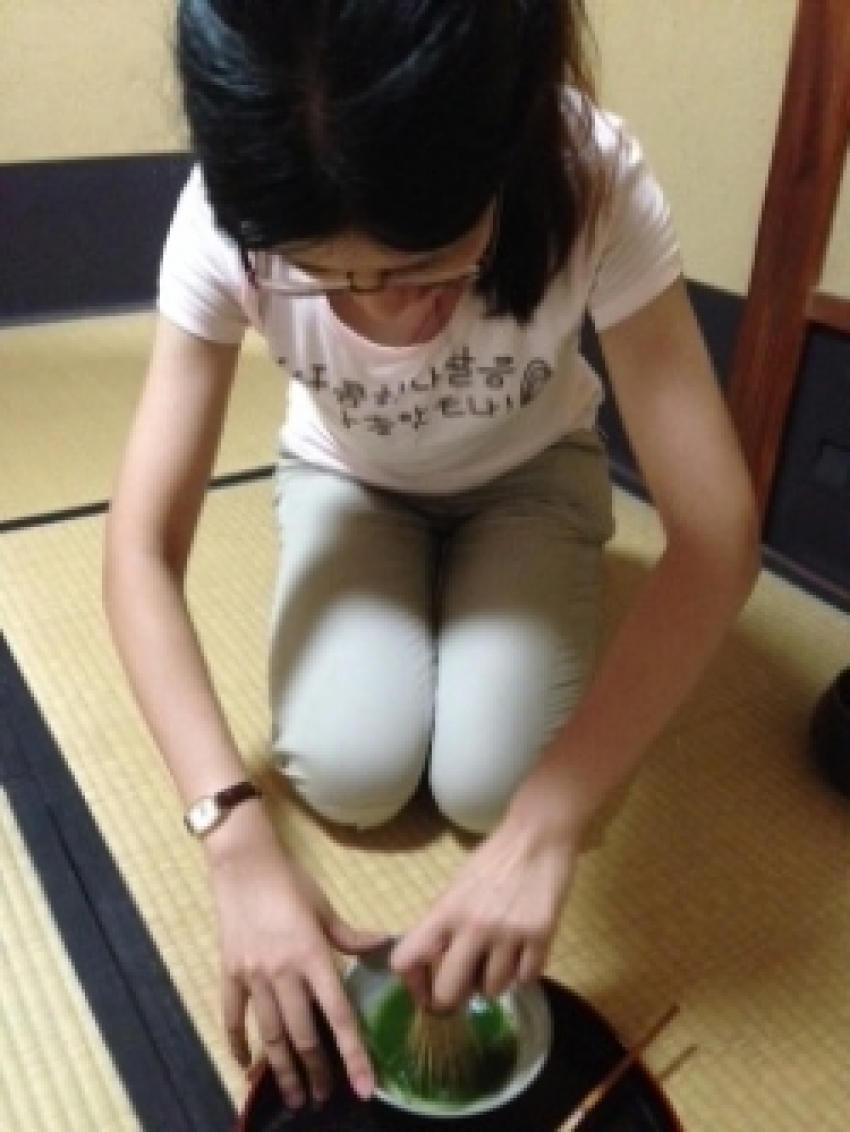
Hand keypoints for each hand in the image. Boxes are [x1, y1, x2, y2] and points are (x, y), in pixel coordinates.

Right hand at [207, 812, 386, 1107]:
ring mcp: (253, 975)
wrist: (243, 864)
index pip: (338, 1015)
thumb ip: (349, 936)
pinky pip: (233, 1017)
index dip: (353, 1054)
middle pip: (303, 1034)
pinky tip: (246, 1066)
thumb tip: (382, 944)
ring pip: (270, 1034)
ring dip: (283, 1069)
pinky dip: (238, 1044)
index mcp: (313, 955)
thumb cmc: (289, 882)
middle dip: (316, 1071)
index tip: (364, 1086)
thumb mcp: (323, 907)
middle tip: (323, 1097)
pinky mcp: (229, 972)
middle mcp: (284, 971)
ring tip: (294, 1095)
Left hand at [390, 808, 577, 1008]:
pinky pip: (526, 979)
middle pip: (448, 993)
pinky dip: (523, 972)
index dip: (413, 982)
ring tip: (498, 959)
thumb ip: (442, 923)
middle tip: (461, 988)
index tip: (424, 987)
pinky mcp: (541, 937)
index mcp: (445, 910)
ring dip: (493, 981)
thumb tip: (431, 964)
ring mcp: (508, 934)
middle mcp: (473, 926)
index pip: (406, 959)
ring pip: (492, 990)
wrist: (537, 838)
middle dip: (452, 998)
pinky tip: (522, 954)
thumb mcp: (456, 887)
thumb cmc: (493, 860)